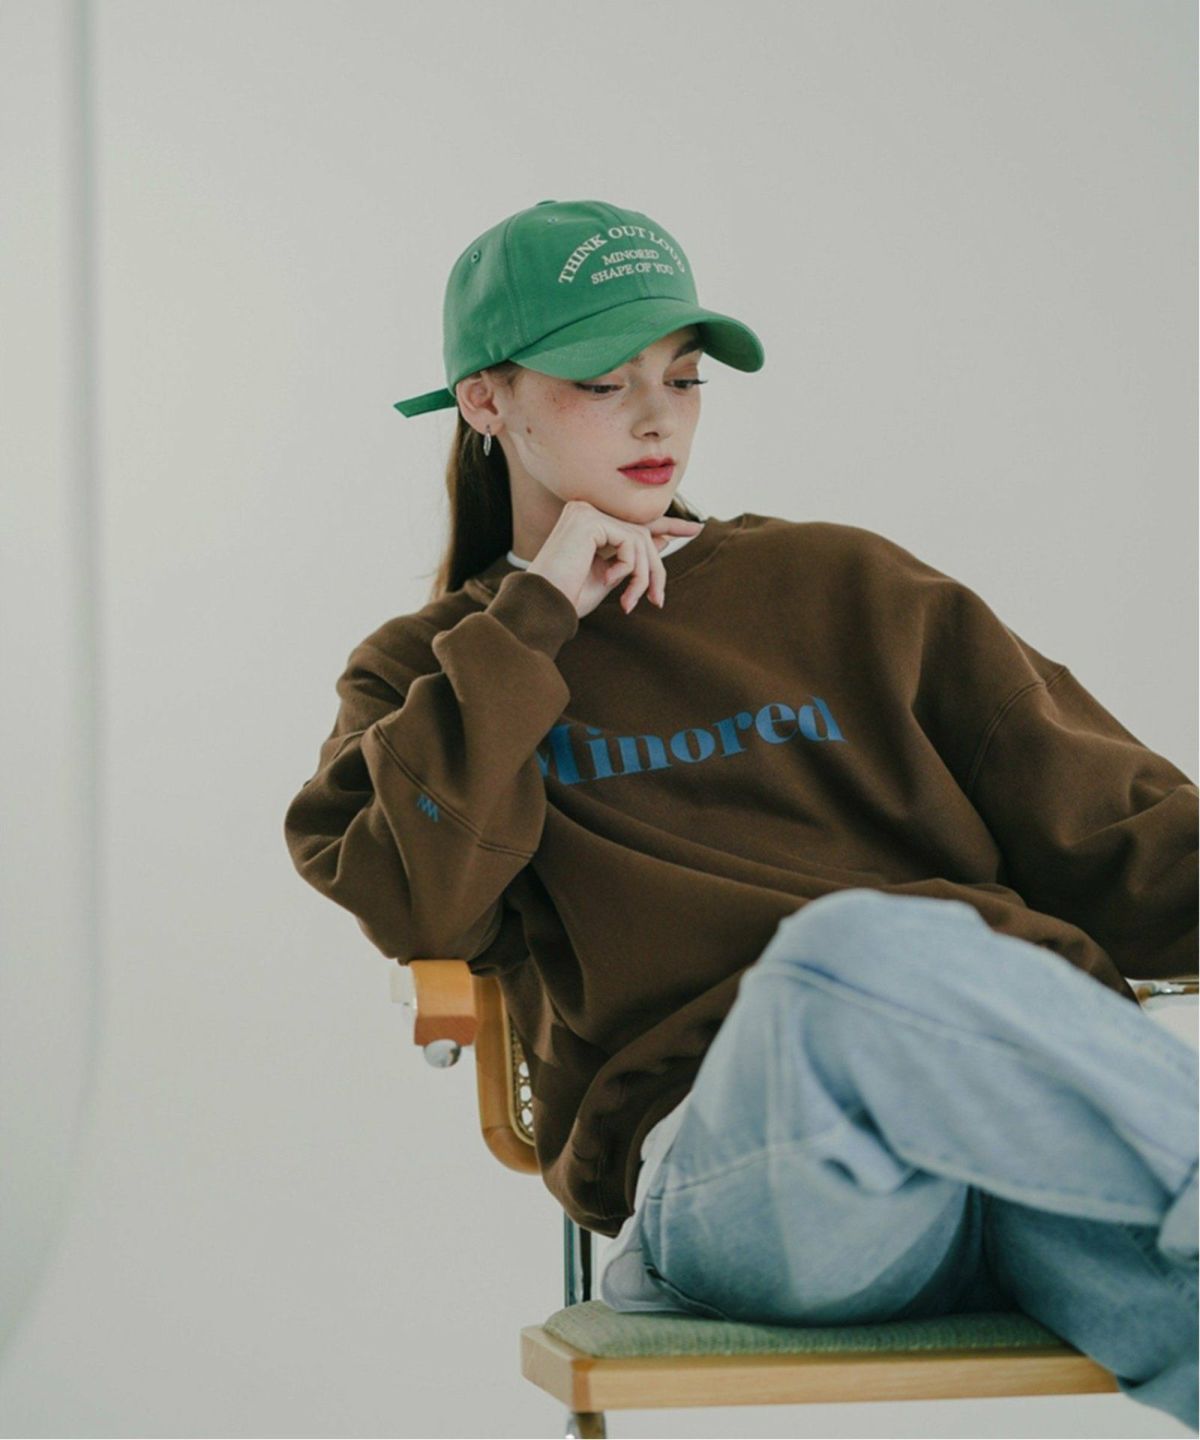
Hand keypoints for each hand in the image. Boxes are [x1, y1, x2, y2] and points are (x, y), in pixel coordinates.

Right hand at [525, 500, 704, 618]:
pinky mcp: (590, 520)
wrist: (545, 606)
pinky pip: (630, 541)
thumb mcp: (609, 576)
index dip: (668, 525)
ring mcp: (587, 512)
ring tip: (629, 600)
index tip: (696, 529)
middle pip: (642, 534)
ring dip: (643, 576)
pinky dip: (629, 567)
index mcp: (588, 523)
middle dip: (655, 569)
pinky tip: (609, 580)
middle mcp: (586, 511)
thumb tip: (664, 540)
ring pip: (640, 539)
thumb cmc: (570, 596)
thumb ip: (632, 557)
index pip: (635, 522)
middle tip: (658, 600)